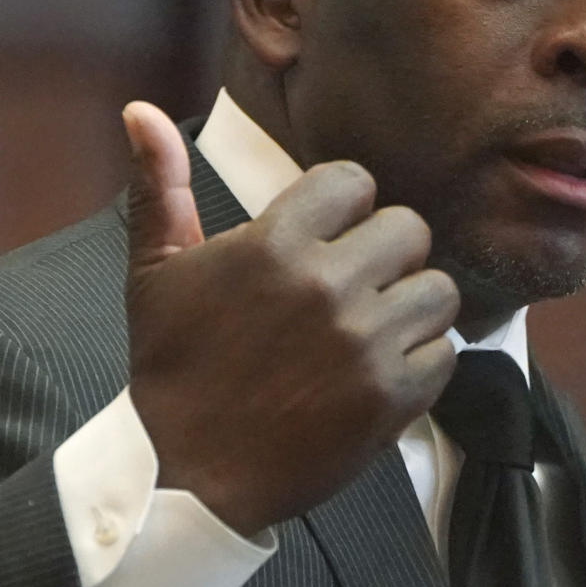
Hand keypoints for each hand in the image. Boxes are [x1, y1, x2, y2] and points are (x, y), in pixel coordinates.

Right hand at [123, 102, 458, 535]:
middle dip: (386, 254)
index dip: (344, 207)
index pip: (354, 181)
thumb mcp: (155, 275)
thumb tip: (140, 111)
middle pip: (410, 229)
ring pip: (437, 290)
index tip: (327, 238)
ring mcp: (365, 343)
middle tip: (357, 286)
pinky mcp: (391, 397)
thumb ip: (161, 188)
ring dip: (411, 308)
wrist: (187, 475)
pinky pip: (445, 353)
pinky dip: (421, 364)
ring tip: (374, 331)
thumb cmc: (173, 370)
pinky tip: (379, 375)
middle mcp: (327, 285)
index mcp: (274, 244)